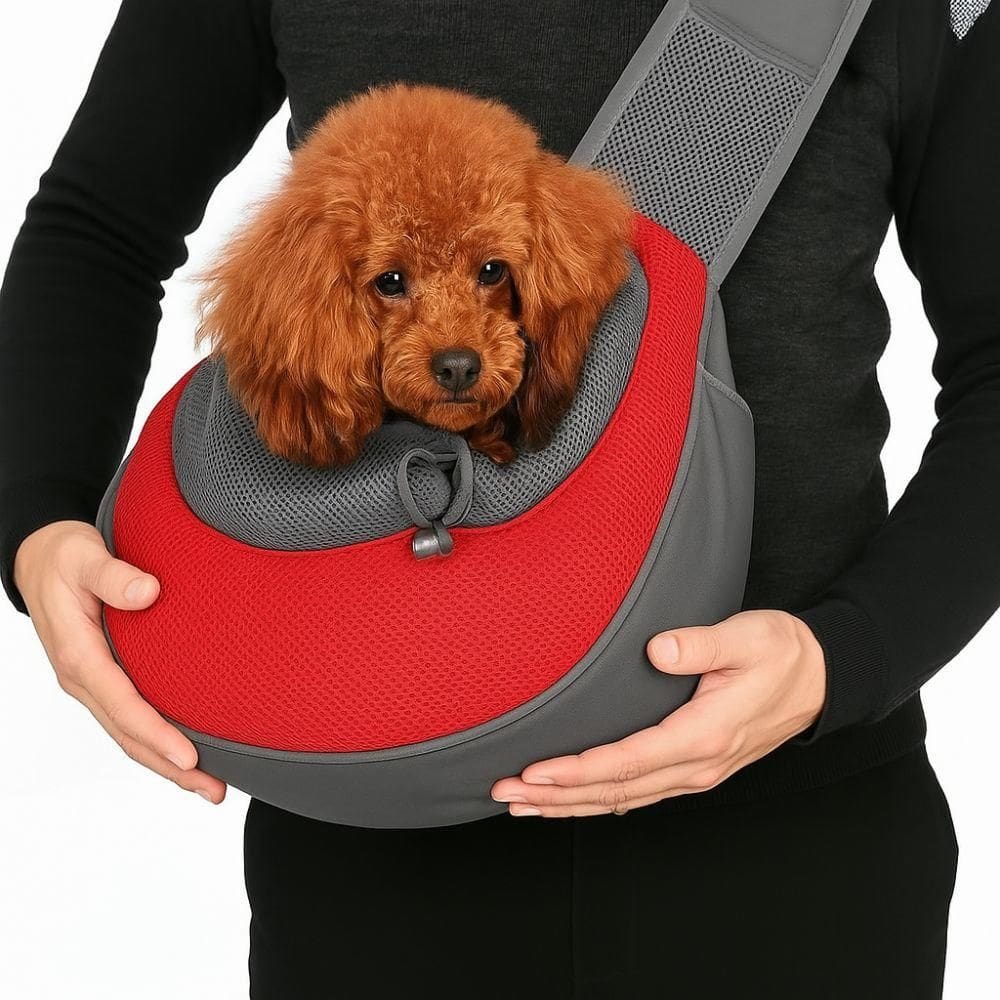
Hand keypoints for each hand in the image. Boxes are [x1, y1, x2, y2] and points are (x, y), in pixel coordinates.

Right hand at [14, 520, 225, 802]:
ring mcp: (92, 684)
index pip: (122, 704)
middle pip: (128, 734)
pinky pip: (128, 718)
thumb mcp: (85, 557)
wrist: (40, 559)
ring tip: (208, 785)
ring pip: (128, 734)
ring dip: (165, 762)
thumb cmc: (65, 558)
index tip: (188, 756)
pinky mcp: (103, 679)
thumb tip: (148, 593)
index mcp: (79, 654)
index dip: (155, 733)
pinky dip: (155, 740)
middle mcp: (83, 678)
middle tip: (213, 789)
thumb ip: (114, 575)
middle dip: (169, 766)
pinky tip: (184, 751)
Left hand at [491, 610, 825, 816]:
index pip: (626, 761)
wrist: (821, 677)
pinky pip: (639, 794)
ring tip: (524, 805)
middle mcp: (696, 765)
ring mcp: (696, 773)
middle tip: (504, 794)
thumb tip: (658, 651)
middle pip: (615, 790)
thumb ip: (701, 644)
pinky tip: (573, 801)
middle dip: (556, 796)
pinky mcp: (695, 769)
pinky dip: (599, 800)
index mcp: (704, 734)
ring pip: (623, 799)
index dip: (576, 771)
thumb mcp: (748, 637)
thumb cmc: (782, 652)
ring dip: (570, 804)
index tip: (533, 771)